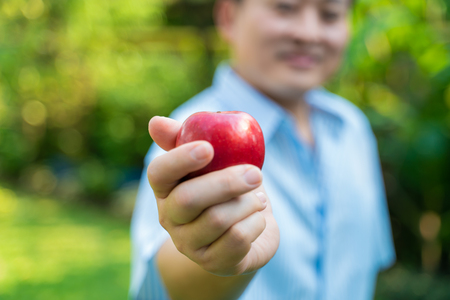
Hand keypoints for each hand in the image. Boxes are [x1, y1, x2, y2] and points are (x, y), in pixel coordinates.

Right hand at [147, 116, 279, 275]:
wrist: (248, 228)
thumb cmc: (227, 189)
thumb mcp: (212, 162)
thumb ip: (186, 138)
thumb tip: (155, 122)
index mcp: (165, 190)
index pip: (158, 174)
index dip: (180, 159)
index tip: (209, 147)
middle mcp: (169, 219)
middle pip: (189, 200)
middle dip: (227, 183)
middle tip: (256, 173)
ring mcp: (189, 244)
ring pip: (218, 220)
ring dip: (248, 204)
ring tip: (258, 198)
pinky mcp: (213, 263)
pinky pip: (238, 240)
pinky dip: (256, 223)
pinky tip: (257, 218)